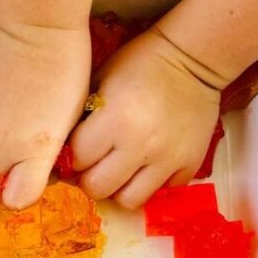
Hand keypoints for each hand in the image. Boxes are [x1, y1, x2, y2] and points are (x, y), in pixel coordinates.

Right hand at [0, 21, 90, 207]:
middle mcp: (0, 145)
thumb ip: (46, 153)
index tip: (22, 185)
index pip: (16, 198)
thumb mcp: (68, 120)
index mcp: (34, 151)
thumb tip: (33, 171)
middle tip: (5, 164)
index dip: (18, 194)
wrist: (36, 24)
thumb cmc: (65, 69)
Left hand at [69, 27, 223, 208]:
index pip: (78, 160)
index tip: (80, 149)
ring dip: (120, 188)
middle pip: (98, 188)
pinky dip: (153, 182)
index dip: (74, 157)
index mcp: (114, 119)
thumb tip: (64, 152)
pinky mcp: (190, 163)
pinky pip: (163, 190)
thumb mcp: (100, 80)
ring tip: (121, 170)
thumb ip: (82, 117)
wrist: (193, 57)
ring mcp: (167, 158)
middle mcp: (140, 144)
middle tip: (96, 165)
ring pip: (130, 200)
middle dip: (91, 179)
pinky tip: (150, 164)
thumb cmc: (139, 65)